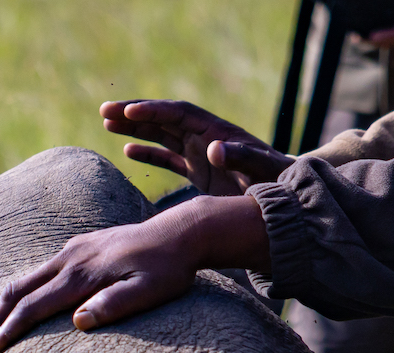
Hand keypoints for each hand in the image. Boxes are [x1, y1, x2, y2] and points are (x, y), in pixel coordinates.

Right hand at [0, 195, 268, 352]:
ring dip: (2, 308)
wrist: (182, 232)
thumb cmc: (171, 269)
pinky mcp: (79, 247)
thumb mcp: (150, 291)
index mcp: (82, 274)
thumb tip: (77, 322)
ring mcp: (72, 250)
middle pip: (16, 291)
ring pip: (23, 280)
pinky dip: (21, 294)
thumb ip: (115, 305)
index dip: (8, 332)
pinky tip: (19, 309)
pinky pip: (39, 272)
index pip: (33, 307)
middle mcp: (69, 259)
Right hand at [101, 100, 295, 195]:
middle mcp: (206, 139)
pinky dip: (149, 155)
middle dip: (135, 115)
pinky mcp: (201, 173)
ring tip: (106, 123)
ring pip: (162, 136)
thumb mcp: (262, 170)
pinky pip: (169, 159)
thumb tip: (212, 149)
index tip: (129, 112)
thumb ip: (240, 158)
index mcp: (218, 132)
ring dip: (135, 130)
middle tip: (104, 112)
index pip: (179, 114)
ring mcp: (202, 155)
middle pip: (164, 120)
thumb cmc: (277, 183)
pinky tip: (127, 152)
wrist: (289, 200)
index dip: (154, 112)